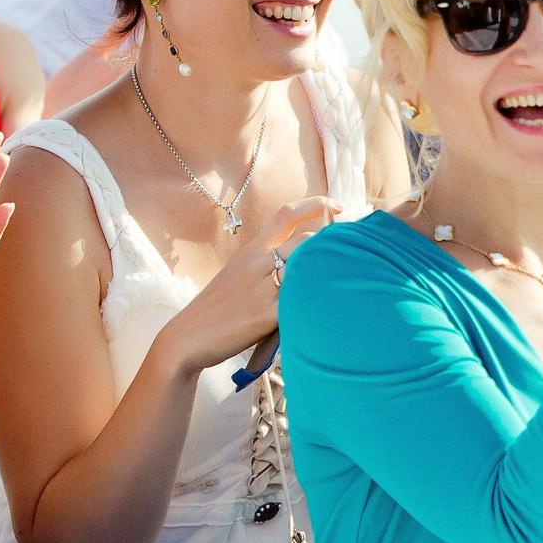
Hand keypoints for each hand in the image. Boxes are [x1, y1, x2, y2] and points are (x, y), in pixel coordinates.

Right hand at [153, 198, 335, 375]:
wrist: (187, 338)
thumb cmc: (216, 310)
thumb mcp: (238, 276)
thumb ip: (266, 265)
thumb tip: (301, 262)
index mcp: (252, 250)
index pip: (286, 214)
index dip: (317, 204)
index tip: (340, 205)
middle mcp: (258, 263)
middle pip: (308, 241)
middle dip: (335, 246)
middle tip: (355, 256)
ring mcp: (262, 287)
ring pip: (309, 268)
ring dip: (330, 274)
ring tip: (345, 285)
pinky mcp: (266, 314)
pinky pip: (302, 302)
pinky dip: (319, 303)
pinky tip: (331, 311)